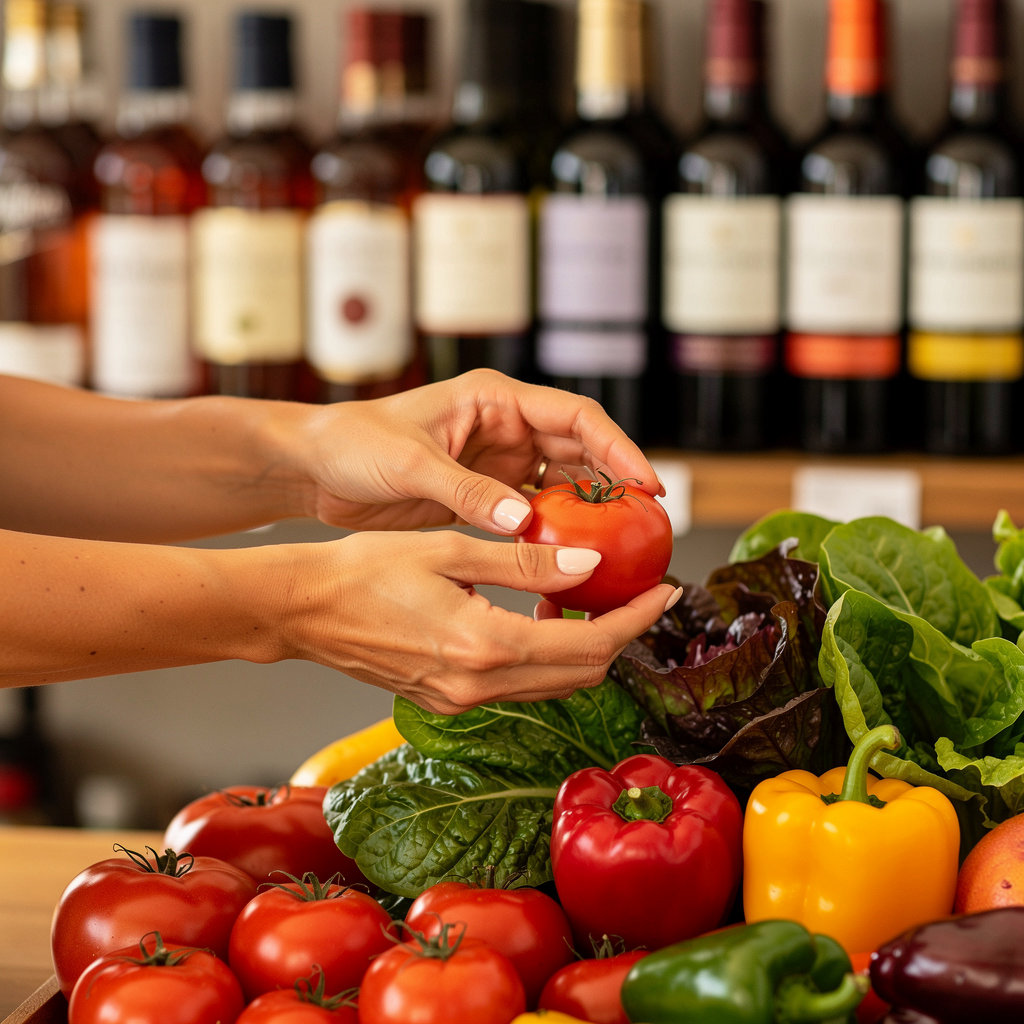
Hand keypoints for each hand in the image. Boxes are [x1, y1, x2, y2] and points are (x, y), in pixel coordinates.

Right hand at [275, 530, 681, 714]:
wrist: (303, 610)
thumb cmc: (362, 571)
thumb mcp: (449, 549)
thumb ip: (525, 562)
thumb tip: (589, 567)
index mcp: (484, 646)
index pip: (589, 644)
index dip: (636, 619)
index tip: (663, 592)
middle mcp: (479, 687)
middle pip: (581, 674)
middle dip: (621, 635)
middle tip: (640, 594)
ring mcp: (462, 701)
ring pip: (553, 683)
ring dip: (585, 646)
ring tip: (594, 598)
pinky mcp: (447, 700)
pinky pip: (519, 684)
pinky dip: (545, 654)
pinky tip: (541, 614)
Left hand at [285, 369, 663, 535]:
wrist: (315, 469)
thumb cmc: (354, 444)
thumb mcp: (410, 463)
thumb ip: (467, 491)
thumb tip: (523, 522)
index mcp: (494, 399)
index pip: (575, 416)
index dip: (617, 446)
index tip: (645, 482)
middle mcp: (504, 427)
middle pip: (579, 451)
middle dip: (615, 481)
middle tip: (646, 520)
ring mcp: (496, 463)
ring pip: (562, 484)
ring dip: (590, 510)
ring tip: (621, 542)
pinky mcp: (483, 496)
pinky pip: (533, 512)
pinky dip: (555, 531)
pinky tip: (573, 556)